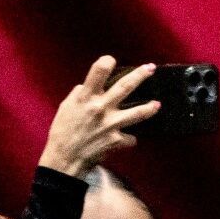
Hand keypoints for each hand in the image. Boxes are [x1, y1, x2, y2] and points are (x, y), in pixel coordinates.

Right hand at [37, 57, 160, 177]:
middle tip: (151, 68)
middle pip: (125, 87)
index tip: (111, 59)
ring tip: (157, 104)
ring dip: (149, 108)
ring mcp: (111, 124)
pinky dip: (128, 138)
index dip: (106, 62)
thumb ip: (80, 95)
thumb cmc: (62, 132)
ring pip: (137, 113)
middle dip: (140, 75)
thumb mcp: (66, 107)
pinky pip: (129, 138)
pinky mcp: (116, 140)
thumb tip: (88, 86)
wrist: (65, 158)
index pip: (98, 72)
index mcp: (85, 98)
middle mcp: (100, 108)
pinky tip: (127, 139)